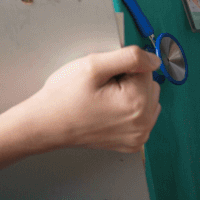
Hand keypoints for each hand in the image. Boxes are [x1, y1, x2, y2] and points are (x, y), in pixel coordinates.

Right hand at [23, 47, 161, 152]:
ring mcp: (139, 135)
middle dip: (130, 81)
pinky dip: (131, 110)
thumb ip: (130, 57)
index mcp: (137, 103)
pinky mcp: (134, 142)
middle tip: (102, 90)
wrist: (44, 125)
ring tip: (104, 101)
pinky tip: (110, 111)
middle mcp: (143, 123)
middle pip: (150, 84)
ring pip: (149, 98)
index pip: (147, 69)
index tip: (105, 79)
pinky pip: (144, 115)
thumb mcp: (93, 65)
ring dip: (132, 95)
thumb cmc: (63, 98)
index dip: (123, 69)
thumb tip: (154, 60)